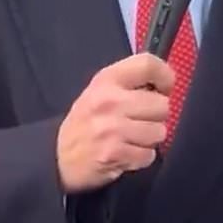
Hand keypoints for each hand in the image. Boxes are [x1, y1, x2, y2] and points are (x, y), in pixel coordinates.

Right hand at [56, 53, 174, 194]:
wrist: (57, 156)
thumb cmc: (86, 120)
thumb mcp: (100, 90)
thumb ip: (129, 83)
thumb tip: (165, 85)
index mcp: (107, 79)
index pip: (148, 64)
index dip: (165, 76)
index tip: (163, 89)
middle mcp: (110, 100)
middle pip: (162, 104)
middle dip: (156, 116)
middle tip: (139, 120)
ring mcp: (113, 128)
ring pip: (159, 132)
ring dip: (149, 139)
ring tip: (131, 138)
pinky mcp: (115, 153)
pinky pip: (149, 155)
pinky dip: (141, 158)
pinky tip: (126, 153)